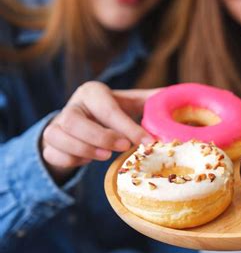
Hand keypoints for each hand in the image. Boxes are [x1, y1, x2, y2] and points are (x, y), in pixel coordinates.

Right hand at [41, 81, 156, 182]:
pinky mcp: (49, 144)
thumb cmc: (114, 113)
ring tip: (106, 156)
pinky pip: (54, 155)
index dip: (128, 127)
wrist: (85, 124)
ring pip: (59, 138)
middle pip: (75, 122)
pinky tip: (88, 159)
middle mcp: (71, 106)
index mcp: (92, 92)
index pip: (108, 109)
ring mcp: (56, 125)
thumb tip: (180, 96)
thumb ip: (153, 101)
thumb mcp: (132, 103)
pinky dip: (72, 161)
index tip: (148, 141)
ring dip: (84, 150)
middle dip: (100, 137)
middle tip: (124, 148)